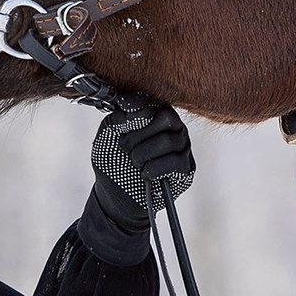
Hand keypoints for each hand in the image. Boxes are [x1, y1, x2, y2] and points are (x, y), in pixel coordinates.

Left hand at [88, 103, 194, 238]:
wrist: (114, 193)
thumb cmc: (113, 160)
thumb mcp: (109, 133)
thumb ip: (119, 116)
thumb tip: (130, 105)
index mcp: (155, 113)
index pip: (154, 101)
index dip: (140, 108)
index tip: (126, 120)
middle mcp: (173, 127)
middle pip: (165, 118)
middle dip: (138, 135)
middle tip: (125, 148)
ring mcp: (182, 147)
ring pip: (168, 141)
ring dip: (142, 155)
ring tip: (135, 163)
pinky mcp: (186, 168)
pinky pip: (174, 162)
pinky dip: (153, 169)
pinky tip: (146, 174)